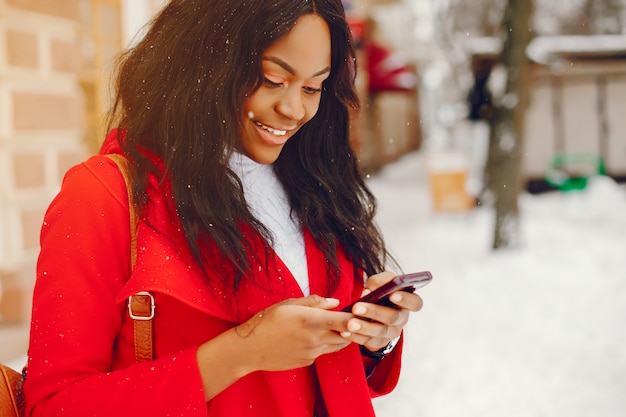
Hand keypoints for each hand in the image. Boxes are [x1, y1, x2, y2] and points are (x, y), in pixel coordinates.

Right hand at [235, 295, 351, 371]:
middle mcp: (315, 338)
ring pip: (336, 345)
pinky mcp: (307, 362)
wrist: (250, 348)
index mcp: (311, 320)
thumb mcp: (289, 304)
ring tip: (334, 326)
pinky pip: (323, 352)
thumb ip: (315, 302)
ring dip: (339, 336)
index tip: (362, 312)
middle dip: (351, 328)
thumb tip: (335, 302)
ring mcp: (312, 353)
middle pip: (346, 335)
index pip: (344, 321)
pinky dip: (324, 344)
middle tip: (352, 319)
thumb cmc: (267, 321)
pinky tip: (313, 337)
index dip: (356, 317)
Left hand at [341, 271, 422, 351]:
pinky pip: (368, 341)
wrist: (376, 311)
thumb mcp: (382, 282)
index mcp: (408, 302)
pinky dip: (356, 337)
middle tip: (357, 307)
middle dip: (374, 312)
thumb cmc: (382, 292)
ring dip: (364, 327)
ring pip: (380, 332)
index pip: (415, 303)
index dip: (406, 299)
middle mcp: (402, 318)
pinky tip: (345, 332)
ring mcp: (391, 332)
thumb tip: (368, 293)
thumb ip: (378, 282)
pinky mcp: (379, 342)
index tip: (392, 294)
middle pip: (393, 317)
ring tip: (350, 323)